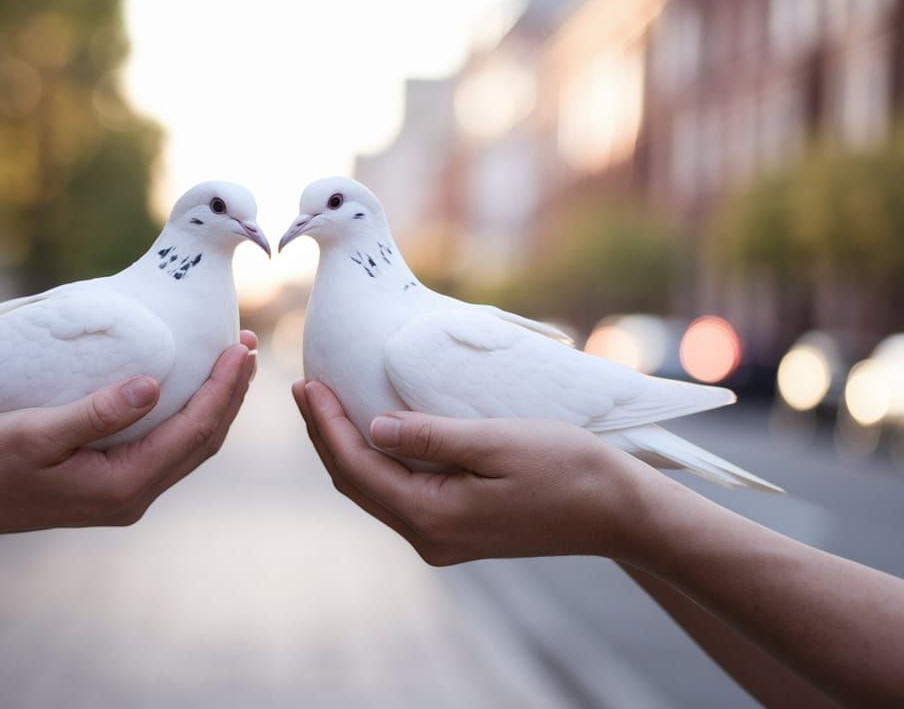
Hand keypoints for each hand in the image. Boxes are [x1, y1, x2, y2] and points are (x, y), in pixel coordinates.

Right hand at [0, 331, 256, 540]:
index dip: (222, 389)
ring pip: (188, 446)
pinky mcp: (114, 486)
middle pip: (202, 441)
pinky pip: (167, 449)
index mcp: (124, 485)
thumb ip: (97, 412)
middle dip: (228, 393)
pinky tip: (189, 390)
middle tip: (246, 344)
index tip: (240, 348)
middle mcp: (134, 495)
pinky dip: (188, 416)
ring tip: (229, 362)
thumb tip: (152, 386)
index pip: (194, 431)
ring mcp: (126, 494)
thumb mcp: (37, 432)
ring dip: (213, 404)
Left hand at [292, 380, 653, 565]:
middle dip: (326, 435)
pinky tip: (370, 432)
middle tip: (304, 387)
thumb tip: (373, 426)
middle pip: (356, 483)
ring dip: (347, 447)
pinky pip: (399, 494)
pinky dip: (376, 461)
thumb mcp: (497, 441)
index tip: (306, 384)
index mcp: (434, 519)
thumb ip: (430, 436)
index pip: (358, 468)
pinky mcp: (457, 530)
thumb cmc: (568, 469)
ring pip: (375, 490)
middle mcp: (430, 538)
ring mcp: (443, 539)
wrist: (619, 512)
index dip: (327, 425)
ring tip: (326, 404)